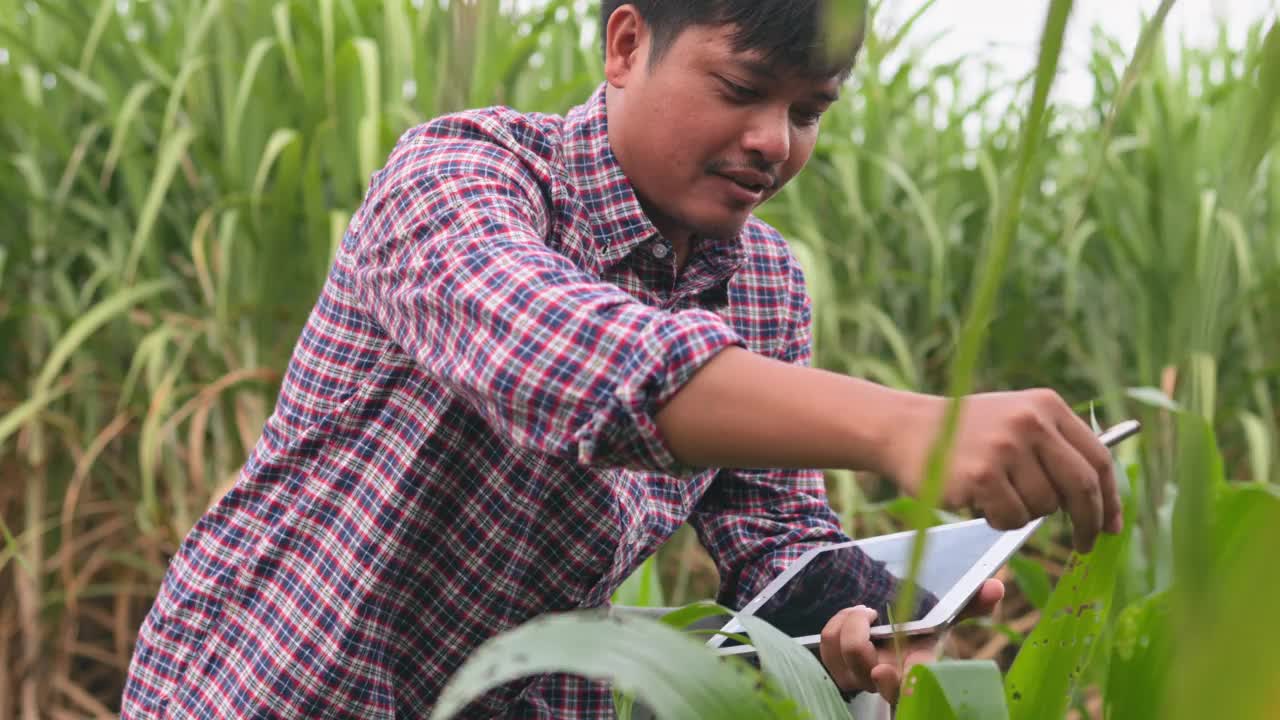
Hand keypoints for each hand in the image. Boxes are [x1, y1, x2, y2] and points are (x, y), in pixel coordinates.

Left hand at [818, 579, 1004, 703]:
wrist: (883, 609)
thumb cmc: (918, 616)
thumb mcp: (944, 609)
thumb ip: (970, 601)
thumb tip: (996, 586)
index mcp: (918, 662)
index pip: (912, 687)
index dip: (901, 686)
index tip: (888, 671)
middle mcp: (890, 672)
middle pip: (874, 682)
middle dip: (868, 662)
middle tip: (869, 627)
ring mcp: (862, 672)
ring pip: (845, 657)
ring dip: (849, 625)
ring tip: (864, 609)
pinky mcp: (839, 664)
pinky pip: (827, 649)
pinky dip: (835, 626)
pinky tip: (850, 615)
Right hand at [881, 389, 1121, 552]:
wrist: (905, 428)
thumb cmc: (965, 433)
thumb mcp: (1015, 420)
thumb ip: (1056, 448)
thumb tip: (1102, 503)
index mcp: (1046, 405)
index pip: (1097, 458)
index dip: (1111, 498)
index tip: (1112, 526)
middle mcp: (1030, 422)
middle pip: (1081, 487)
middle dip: (1088, 523)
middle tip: (1085, 544)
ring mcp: (1006, 448)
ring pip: (1044, 507)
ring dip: (1025, 515)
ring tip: (998, 496)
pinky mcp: (982, 475)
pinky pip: (1012, 518)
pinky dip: (999, 520)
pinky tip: (979, 501)